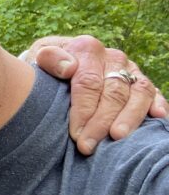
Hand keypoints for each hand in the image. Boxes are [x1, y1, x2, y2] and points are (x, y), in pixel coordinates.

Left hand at [26, 35, 166, 154]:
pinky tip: (158, 118)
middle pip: (113, 92)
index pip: (88, 83)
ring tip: (118, 137)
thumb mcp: (38, 58)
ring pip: (138, 93)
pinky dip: (158, 104)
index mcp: (86, 48)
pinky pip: (154, 92)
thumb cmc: (46, 66)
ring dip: (130, 117)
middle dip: (101, 122)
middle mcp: (112, 57)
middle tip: (89, 146)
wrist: (59, 61)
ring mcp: (129, 69)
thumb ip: (48, 59)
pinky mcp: (141, 82)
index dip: (83, 111)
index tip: (76, 135)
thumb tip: (68, 67)